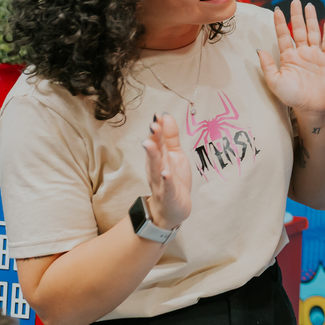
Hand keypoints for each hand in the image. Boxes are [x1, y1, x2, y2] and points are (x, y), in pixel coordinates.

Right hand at [142, 113, 192, 230]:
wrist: (172, 209)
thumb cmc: (172, 180)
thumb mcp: (174, 155)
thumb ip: (170, 137)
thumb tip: (165, 116)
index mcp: (159, 158)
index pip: (157, 141)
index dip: (158, 129)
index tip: (158, 115)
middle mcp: (157, 169)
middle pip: (154, 153)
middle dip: (153, 139)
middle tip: (153, 125)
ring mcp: (161, 182)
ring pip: (156, 168)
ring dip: (153, 156)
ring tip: (150, 144)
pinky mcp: (168, 195)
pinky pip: (166, 187)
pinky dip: (165, 180)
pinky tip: (165, 173)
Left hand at [259, 0, 324, 115]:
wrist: (311, 107)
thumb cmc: (292, 97)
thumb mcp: (275, 82)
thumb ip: (268, 66)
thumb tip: (259, 49)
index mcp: (288, 57)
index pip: (283, 35)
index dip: (280, 23)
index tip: (277, 9)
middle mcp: (302, 53)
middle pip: (299, 29)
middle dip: (297, 15)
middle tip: (296, 0)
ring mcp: (315, 55)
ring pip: (313, 32)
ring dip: (311, 19)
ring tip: (310, 6)